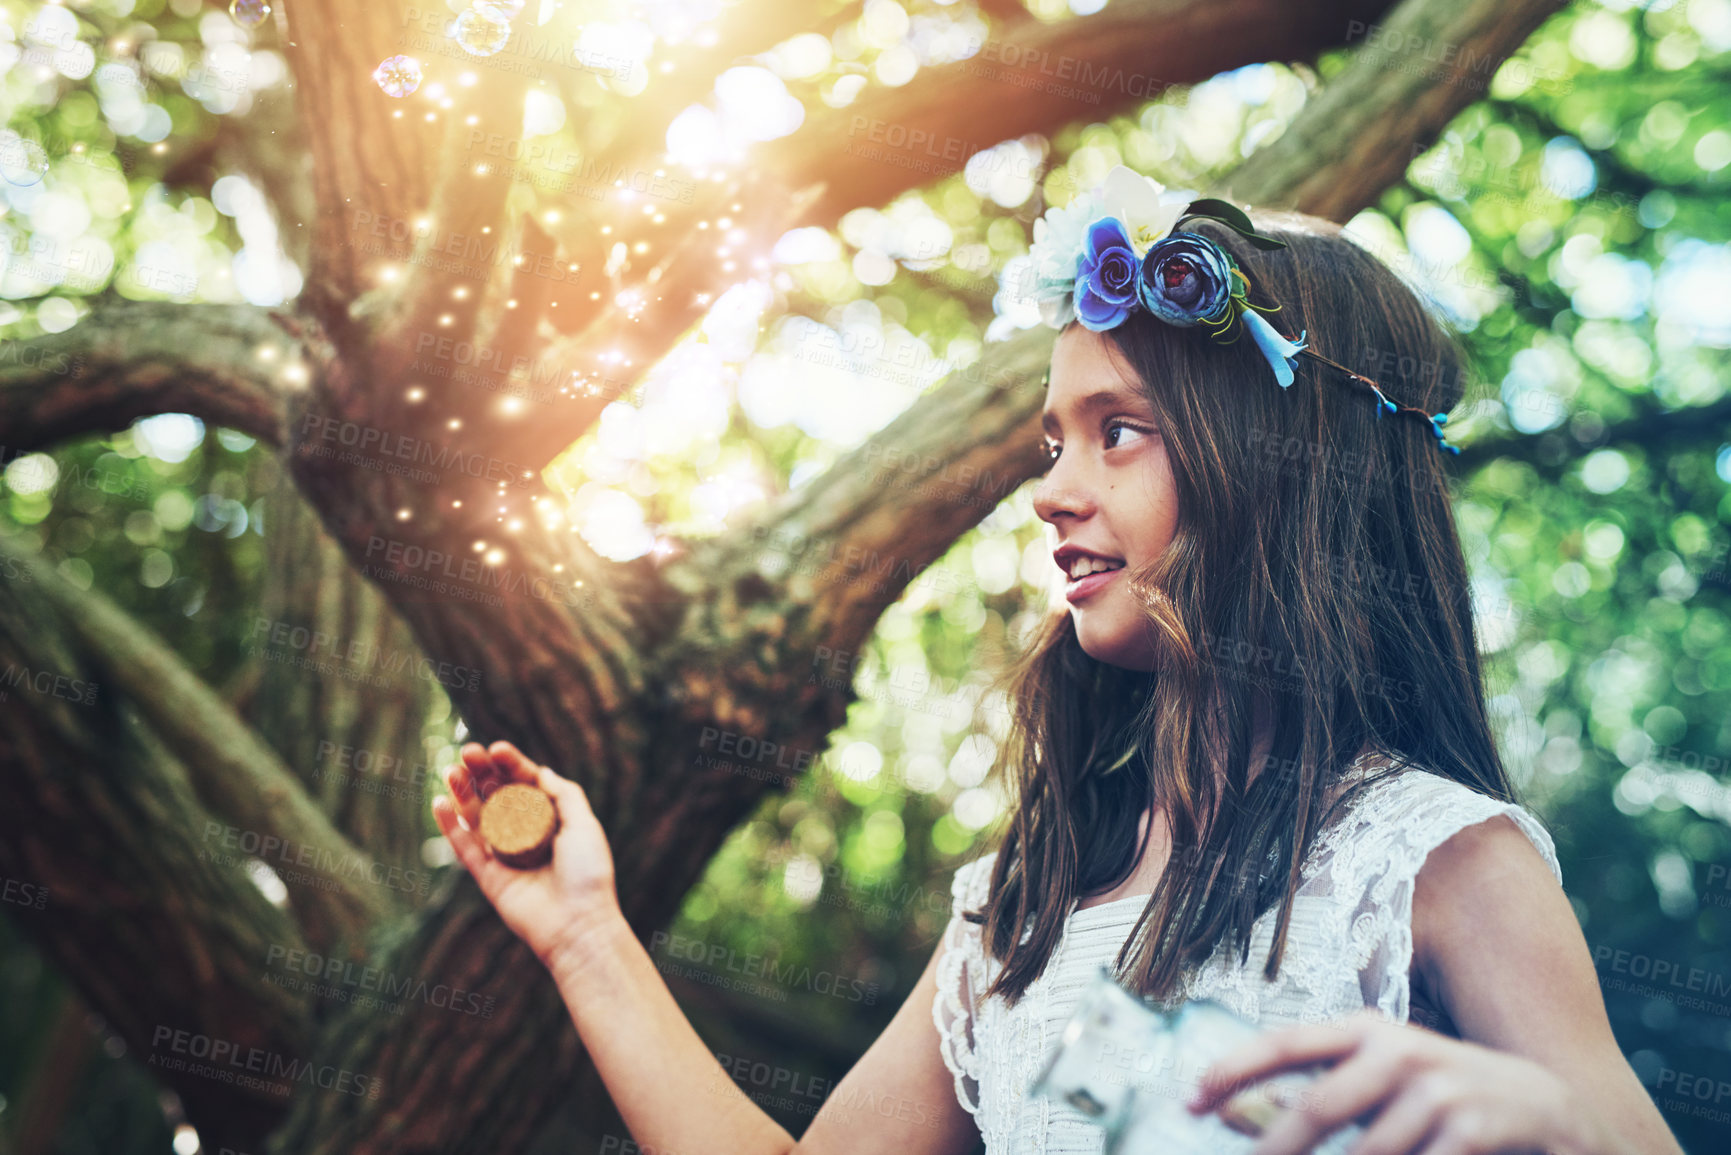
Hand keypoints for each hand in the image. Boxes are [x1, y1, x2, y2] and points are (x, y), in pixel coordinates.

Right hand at [432, 740, 620, 972]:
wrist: (578, 925)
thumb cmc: (588, 874)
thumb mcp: (584, 825)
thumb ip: (565, 795)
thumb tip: (541, 771)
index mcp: (551, 822)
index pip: (525, 786)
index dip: (511, 765)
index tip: (497, 748)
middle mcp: (526, 836)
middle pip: (498, 798)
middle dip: (482, 773)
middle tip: (468, 752)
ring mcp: (506, 856)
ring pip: (478, 819)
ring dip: (463, 794)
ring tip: (451, 770)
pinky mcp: (489, 878)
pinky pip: (465, 848)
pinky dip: (451, 827)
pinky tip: (440, 802)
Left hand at [1186, 1010, 1608, 1154]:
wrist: (1551, 1109)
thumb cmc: (1446, 1095)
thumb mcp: (1387, 1078)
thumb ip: (1330, 1089)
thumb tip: (1251, 1117)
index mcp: (1367, 1031)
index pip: (1285, 1043)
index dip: (1233, 1071)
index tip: (1188, 1102)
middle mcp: (1400, 1051)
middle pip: (1318, 1106)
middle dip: (1273, 1149)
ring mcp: (1440, 1091)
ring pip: (1364, 1154)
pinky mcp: (1474, 1131)